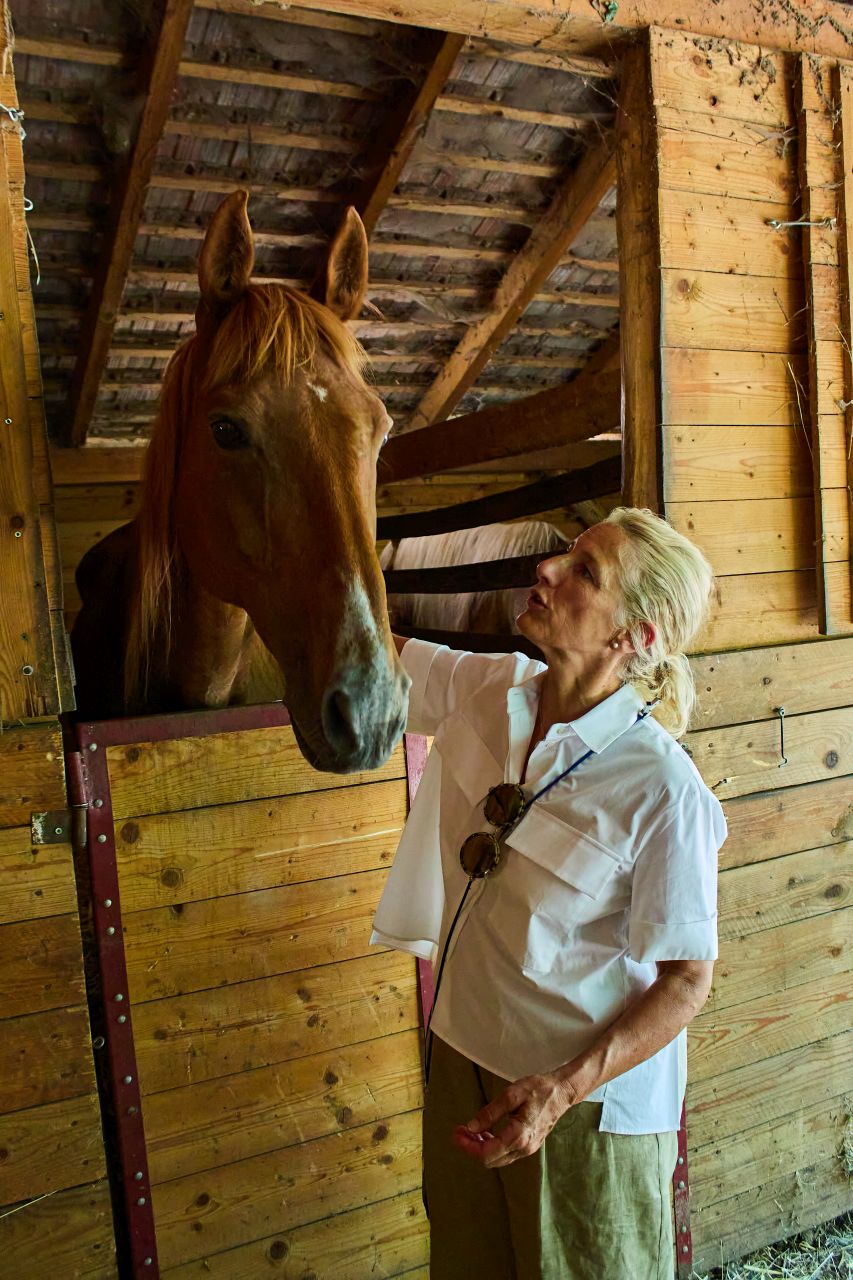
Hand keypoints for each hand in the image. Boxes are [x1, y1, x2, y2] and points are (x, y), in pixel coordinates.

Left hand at [452, 1072, 578, 1167]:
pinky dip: (492, 1146)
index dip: (467, 1146)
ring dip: (481, 1147)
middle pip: (490, 1160)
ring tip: (470, 1130)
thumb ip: (490, 1112)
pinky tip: (486, 1132)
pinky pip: (506, 1153)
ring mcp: (528, 1149)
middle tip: (460, 1130)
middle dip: (471, 1147)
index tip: (456, 1133)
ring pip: (498, 1158)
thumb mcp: (511, 1094)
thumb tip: (471, 1127)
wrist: (562, 1092)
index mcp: (518, 1136)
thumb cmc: (537, 1089)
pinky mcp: (530, 1146)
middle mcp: (523, 1148)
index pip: (486, 1153)